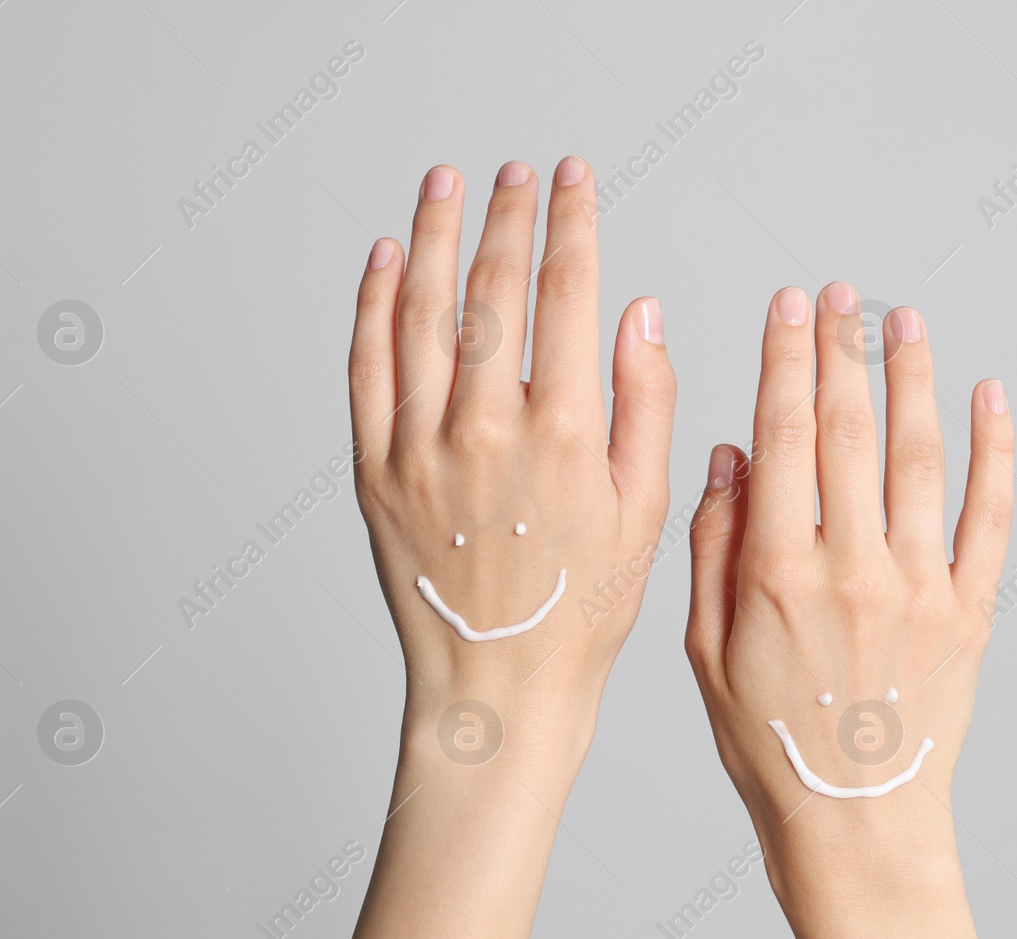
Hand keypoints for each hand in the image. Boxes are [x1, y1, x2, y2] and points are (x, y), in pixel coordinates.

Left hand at [348, 156, 675, 767]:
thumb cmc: (578, 613)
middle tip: (514, 171)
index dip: (570, 221)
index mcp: (564, 435)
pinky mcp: (374, 472)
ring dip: (434, 236)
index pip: (567, 292)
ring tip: (445, 186)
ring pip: (422, 312)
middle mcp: (485, 429)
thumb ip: (648, 402)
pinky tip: (387, 263)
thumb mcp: (646, 511)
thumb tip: (642, 313)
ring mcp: (420, 448)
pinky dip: (374, 305)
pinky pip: (367, 368)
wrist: (496, 688)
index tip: (573, 179)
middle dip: (506, 213)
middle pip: (491, 287)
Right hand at [684, 283, 1016, 938]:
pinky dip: (995, 452)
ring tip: (904, 320)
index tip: (788, 306)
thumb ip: (715, 549)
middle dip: (842, 351)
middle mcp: (854, 568)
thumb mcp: (706, 653)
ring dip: (912, 380)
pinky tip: (989, 398)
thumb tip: (732, 456)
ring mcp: (920, 587)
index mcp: (778, 573)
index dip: (786, 361)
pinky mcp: (970, 613)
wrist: (856, 827)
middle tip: (841, 293)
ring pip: (920, 458)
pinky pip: (989, 517)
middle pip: (849, 431)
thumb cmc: (770, 747)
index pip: (783, 437)